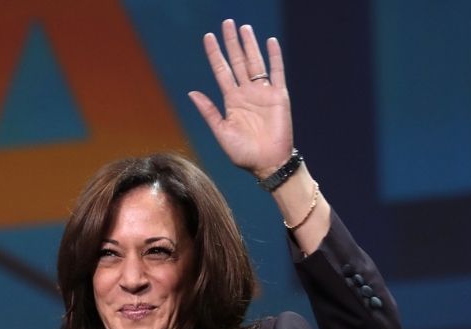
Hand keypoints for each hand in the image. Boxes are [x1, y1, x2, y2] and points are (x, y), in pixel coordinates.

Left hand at [188, 21, 292, 178]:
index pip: (222, 70)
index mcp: (231, 101)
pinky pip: (276, 72)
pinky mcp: (279, 96)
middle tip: (227, 23)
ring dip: (250, 45)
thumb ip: (209, 111)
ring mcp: (263, 93)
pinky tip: (269, 42)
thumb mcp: (221, 132)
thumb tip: (192, 92)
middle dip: (232, 43)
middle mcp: (246, 93)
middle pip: (238, 61)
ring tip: (244, 28)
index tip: (208, 37)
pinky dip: (274, 57)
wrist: (268, 163)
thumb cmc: (244, 153)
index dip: (215, 54)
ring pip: (255, 62)